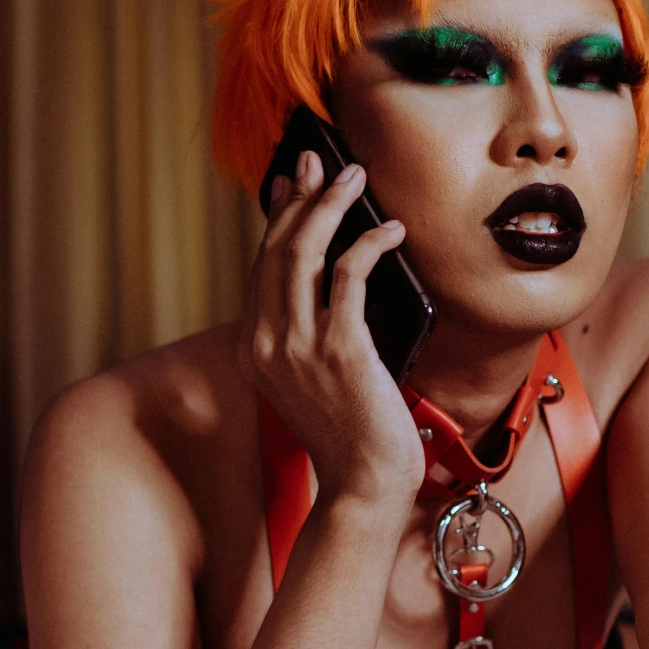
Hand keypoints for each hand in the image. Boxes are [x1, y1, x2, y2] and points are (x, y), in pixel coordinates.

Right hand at [240, 151, 422, 512]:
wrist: (364, 487)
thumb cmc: (353, 436)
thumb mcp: (318, 380)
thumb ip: (315, 336)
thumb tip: (342, 277)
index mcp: (256, 349)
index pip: (263, 267)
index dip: (278, 218)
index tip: (291, 183)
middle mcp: (267, 343)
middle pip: (277, 249)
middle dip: (300, 197)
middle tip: (322, 162)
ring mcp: (298, 345)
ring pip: (303, 252)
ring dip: (330, 206)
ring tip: (356, 179)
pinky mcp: (338, 348)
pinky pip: (349, 275)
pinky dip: (370, 244)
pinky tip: (391, 232)